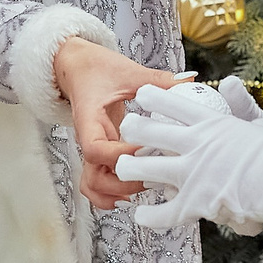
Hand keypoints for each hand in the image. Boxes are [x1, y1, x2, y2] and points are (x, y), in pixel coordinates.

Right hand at [53, 34, 186, 209]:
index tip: (145, 149)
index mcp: (89, 120)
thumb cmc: (96, 69)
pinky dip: (110, 194)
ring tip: (145, 187)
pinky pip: (98, 182)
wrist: (74, 67)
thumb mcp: (127, 71)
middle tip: (152, 175)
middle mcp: (88, 139)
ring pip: (93, 186)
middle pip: (94, 177)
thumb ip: (156, 80)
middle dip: (124, 183)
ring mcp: (93, 150)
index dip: (121, 155)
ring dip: (116, 193)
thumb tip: (188, 81)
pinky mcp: (100, 153)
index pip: (96, 149)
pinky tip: (132, 193)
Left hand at [115, 77, 262, 232]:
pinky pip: (163, 213)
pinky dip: (150, 216)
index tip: (142, 96)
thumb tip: (228, 82)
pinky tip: (141, 215)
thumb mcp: (260, 121)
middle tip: (127, 129)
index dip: (152, 97)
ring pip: (144, 170)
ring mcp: (191, 175)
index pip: (172, 104)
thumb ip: (239, 103)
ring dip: (129, 168)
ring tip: (122, 168)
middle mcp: (195, 146)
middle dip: (132, 128)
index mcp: (211, 123)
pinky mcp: (195, 204)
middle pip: (147, 132)